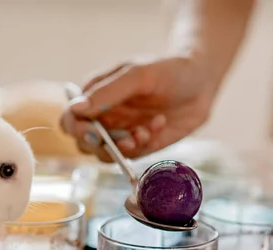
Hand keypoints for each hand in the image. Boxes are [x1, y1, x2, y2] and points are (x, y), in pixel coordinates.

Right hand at [60, 56, 216, 161]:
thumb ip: (107, 93)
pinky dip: (145, 144)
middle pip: (84, 143)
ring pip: (107, 155)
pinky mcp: (141, 145)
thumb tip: (77, 109)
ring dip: (124, 148)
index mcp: (96, 95)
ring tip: (145, 131)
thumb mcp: (138, 75)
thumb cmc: (169, 70)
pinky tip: (159, 124)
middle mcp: (105, 116)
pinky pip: (133, 155)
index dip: (76, 129)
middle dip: (103, 145)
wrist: (202, 81)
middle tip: (128, 138)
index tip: (95, 132)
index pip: (71, 119)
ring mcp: (122, 132)